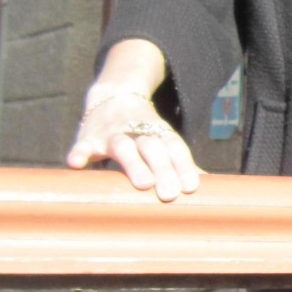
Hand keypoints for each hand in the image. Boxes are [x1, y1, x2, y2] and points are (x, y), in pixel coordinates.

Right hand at [66, 88, 200, 201]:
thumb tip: (215, 187)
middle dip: (162, 169)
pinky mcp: (88, 138)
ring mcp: (112, 134)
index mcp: (160, 133)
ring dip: (133, 163)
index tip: (191, 188)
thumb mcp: (163, 141)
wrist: (112, 97)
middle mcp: (138, 131)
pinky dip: (79, 153)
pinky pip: (83, 145)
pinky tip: (76, 164)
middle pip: (153, 148)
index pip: (175, 148)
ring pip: (123, 146)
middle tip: (170, 195)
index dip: (183, 166)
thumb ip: (181, 164)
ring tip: (143, 184)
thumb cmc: (144, 131)